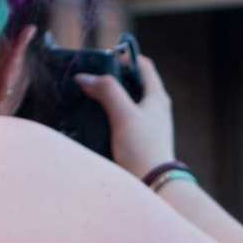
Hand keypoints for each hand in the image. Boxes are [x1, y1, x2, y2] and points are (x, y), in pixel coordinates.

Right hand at [76, 54, 177, 181]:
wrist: (153, 184)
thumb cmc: (142, 148)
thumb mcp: (124, 114)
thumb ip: (107, 91)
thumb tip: (85, 76)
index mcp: (157, 96)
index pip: (143, 65)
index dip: (124, 58)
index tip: (102, 59)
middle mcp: (155, 108)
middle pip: (133, 83)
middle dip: (112, 78)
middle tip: (90, 78)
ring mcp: (148, 124)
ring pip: (127, 102)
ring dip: (109, 98)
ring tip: (88, 97)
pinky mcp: (139, 139)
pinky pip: (123, 119)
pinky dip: (110, 115)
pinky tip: (94, 119)